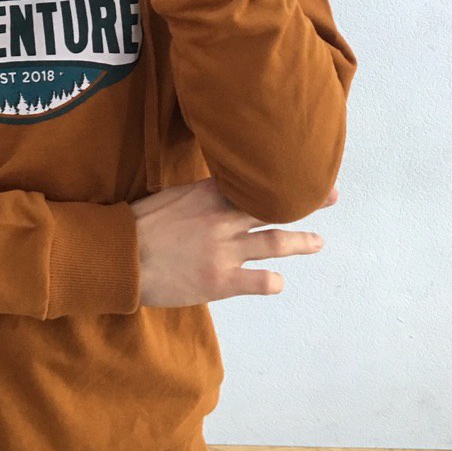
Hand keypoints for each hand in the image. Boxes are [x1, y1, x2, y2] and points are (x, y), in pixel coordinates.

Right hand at [130, 178, 338, 307]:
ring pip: (274, 241)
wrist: (121, 257)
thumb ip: (199, 196)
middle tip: (331, 195)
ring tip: (317, 242)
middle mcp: (222, 218)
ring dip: (301, 241)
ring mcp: (224, 249)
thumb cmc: (138, 226)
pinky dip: (272, 281)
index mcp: (207, 193)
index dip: (279, 177)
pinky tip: (278, 282)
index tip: (303, 168)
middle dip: (304, 201)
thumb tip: (218, 193)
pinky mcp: (222, 280)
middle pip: (272, 206)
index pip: (251, 181)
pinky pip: (259, 281)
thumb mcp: (170, 198)